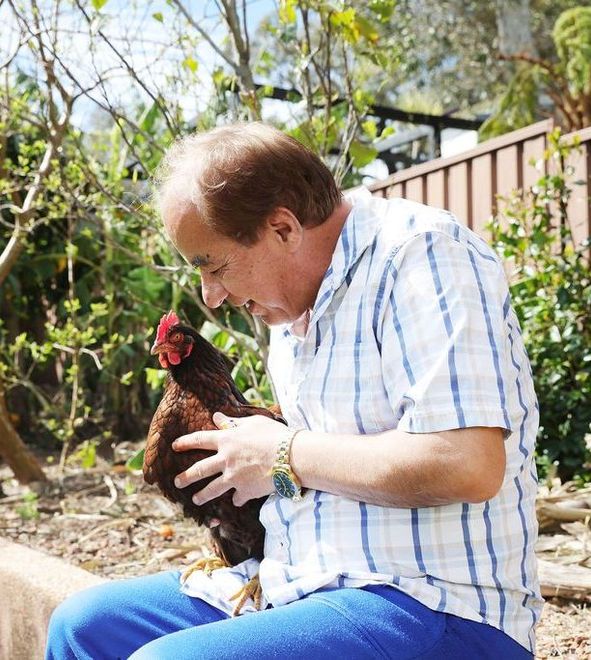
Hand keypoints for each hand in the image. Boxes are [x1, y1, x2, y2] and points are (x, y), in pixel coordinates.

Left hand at [172, 412, 287, 506]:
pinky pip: (238, 498)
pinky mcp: (245, 491)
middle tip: (177, 482)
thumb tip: (217, 417)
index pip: (200, 439)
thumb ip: (233, 422)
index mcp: (227, 440)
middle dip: (186, 477)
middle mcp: (226, 460)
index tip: (175, 446)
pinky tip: (238, 501)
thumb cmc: (274, 434)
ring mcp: (234, 477)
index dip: (185, 442)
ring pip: (212, 489)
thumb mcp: (254, 422)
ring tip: (196, 500)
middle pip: (199, 470)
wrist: (291, 456)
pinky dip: (238, 499)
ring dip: (202, 495)